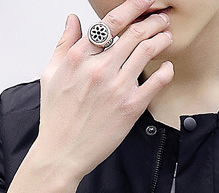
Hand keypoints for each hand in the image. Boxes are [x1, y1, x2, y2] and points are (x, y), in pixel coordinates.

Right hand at [34, 0, 174, 179]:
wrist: (62, 152)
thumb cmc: (56, 117)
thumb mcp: (50, 74)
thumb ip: (64, 44)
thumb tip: (74, 20)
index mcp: (78, 58)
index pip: (110, 22)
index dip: (131, 7)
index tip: (143, 3)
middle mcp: (99, 69)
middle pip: (133, 33)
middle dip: (152, 20)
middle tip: (161, 17)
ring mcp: (116, 88)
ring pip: (146, 52)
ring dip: (161, 38)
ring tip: (167, 34)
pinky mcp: (130, 108)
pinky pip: (155, 83)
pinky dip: (166, 70)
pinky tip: (168, 66)